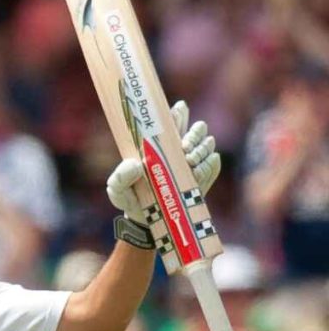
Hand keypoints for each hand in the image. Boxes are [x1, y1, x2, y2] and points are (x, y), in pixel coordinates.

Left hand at [107, 100, 220, 223]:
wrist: (147, 220)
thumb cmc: (130, 198)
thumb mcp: (117, 189)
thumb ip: (120, 177)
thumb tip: (135, 164)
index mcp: (158, 144)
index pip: (172, 120)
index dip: (179, 113)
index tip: (179, 109)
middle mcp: (178, 149)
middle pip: (197, 128)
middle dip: (194, 133)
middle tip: (184, 146)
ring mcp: (193, 163)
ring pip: (208, 144)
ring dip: (201, 149)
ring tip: (188, 160)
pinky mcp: (203, 177)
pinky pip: (213, 164)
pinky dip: (207, 165)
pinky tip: (196, 172)